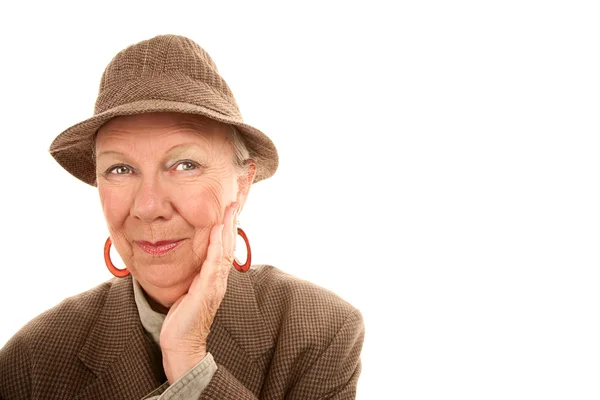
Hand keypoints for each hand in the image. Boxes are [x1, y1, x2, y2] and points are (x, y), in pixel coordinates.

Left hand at [159, 202, 238, 382]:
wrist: (181, 345)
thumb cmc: (182, 318)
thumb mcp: (188, 288)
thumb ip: (195, 271)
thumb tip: (192, 258)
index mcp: (216, 275)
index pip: (226, 241)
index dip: (230, 220)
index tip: (233, 200)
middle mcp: (220, 276)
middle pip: (231, 240)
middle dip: (235, 216)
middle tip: (240, 194)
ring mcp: (216, 283)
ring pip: (226, 248)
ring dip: (229, 226)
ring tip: (232, 206)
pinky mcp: (208, 290)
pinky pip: (214, 264)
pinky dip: (218, 245)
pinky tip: (218, 230)